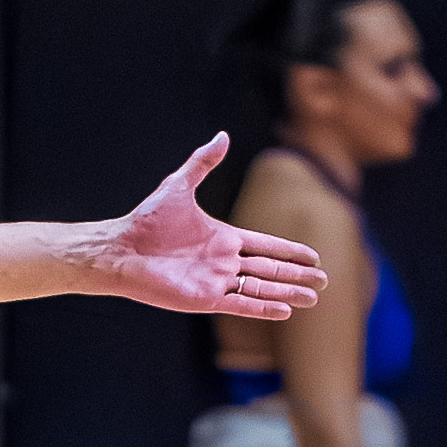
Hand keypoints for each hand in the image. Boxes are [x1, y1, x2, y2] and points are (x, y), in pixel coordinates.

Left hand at [99, 135, 326, 318]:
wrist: (121, 249)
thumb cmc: (146, 220)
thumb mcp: (179, 185)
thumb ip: (203, 162)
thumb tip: (222, 135)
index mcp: (223, 237)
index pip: (266, 246)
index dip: (290, 251)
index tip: (314, 256)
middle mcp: (223, 261)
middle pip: (269, 270)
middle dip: (297, 275)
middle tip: (325, 281)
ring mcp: (215, 281)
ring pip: (260, 289)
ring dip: (287, 293)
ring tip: (313, 299)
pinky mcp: (204, 299)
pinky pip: (240, 305)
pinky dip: (263, 308)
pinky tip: (284, 311)